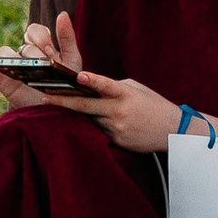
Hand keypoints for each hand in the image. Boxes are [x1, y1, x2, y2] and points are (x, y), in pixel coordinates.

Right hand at [0, 13, 85, 107]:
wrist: (59, 113)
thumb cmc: (67, 85)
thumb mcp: (72, 61)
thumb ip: (68, 38)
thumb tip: (62, 13)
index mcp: (41, 46)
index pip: (34, 30)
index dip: (40, 37)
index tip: (49, 50)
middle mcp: (25, 55)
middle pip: (23, 45)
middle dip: (34, 54)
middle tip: (43, 65)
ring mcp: (12, 67)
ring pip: (4, 52)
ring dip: (13, 59)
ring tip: (23, 69)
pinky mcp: (2, 81)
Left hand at [37, 70, 181, 153]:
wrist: (173, 131)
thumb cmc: (153, 105)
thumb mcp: (135, 89)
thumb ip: (113, 87)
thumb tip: (89, 86)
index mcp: (126, 94)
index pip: (107, 85)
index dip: (93, 80)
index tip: (79, 76)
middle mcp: (119, 111)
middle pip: (86, 106)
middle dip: (64, 101)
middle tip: (45, 97)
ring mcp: (117, 128)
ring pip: (89, 118)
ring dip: (79, 113)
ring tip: (62, 106)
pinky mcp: (116, 141)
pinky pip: (98, 131)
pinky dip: (94, 125)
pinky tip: (93, 122)